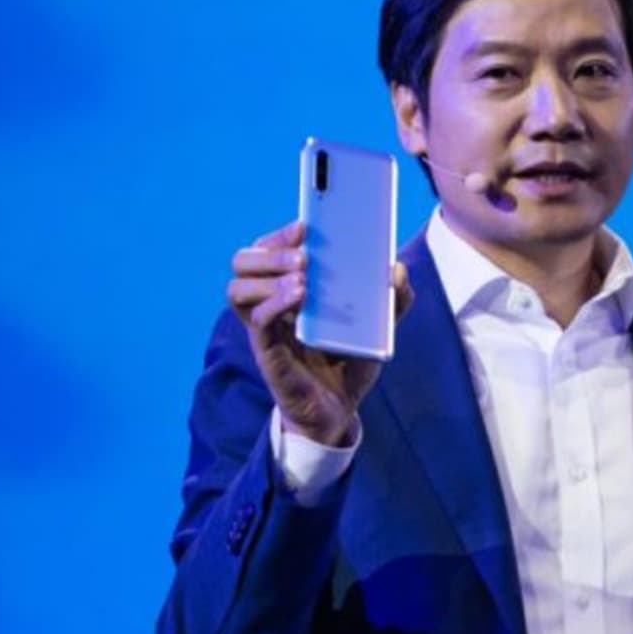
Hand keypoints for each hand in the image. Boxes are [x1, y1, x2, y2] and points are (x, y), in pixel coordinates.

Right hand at [226, 220, 413, 446]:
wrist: (342, 409)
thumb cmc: (351, 360)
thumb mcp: (380, 325)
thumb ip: (394, 298)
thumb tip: (396, 269)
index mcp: (290, 286)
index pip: (266, 247)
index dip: (281, 232)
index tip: (305, 225)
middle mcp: (269, 302)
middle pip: (242, 261)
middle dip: (269, 249)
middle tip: (303, 254)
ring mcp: (266, 327)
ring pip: (236, 289)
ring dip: (268, 274)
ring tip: (302, 276)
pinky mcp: (267, 352)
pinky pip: (257, 322)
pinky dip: (275, 304)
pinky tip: (300, 297)